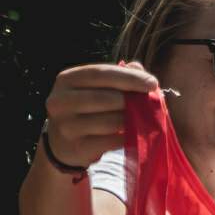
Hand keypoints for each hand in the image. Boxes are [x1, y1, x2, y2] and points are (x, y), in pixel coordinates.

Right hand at [43, 62, 159, 171]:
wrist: (64, 143)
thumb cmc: (87, 110)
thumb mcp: (96, 89)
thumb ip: (117, 77)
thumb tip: (137, 67)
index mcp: (66, 80)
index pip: (99, 73)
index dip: (128, 77)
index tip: (152, 83)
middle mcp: (60, 101)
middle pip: (106, 98)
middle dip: (132, 101)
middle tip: (150, 105)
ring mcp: (66, 126)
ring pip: (110, 121)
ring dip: (132, 121)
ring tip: (141, 120)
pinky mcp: (77, 147)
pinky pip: (111, 142)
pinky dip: (127, 138)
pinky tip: (133, 135)